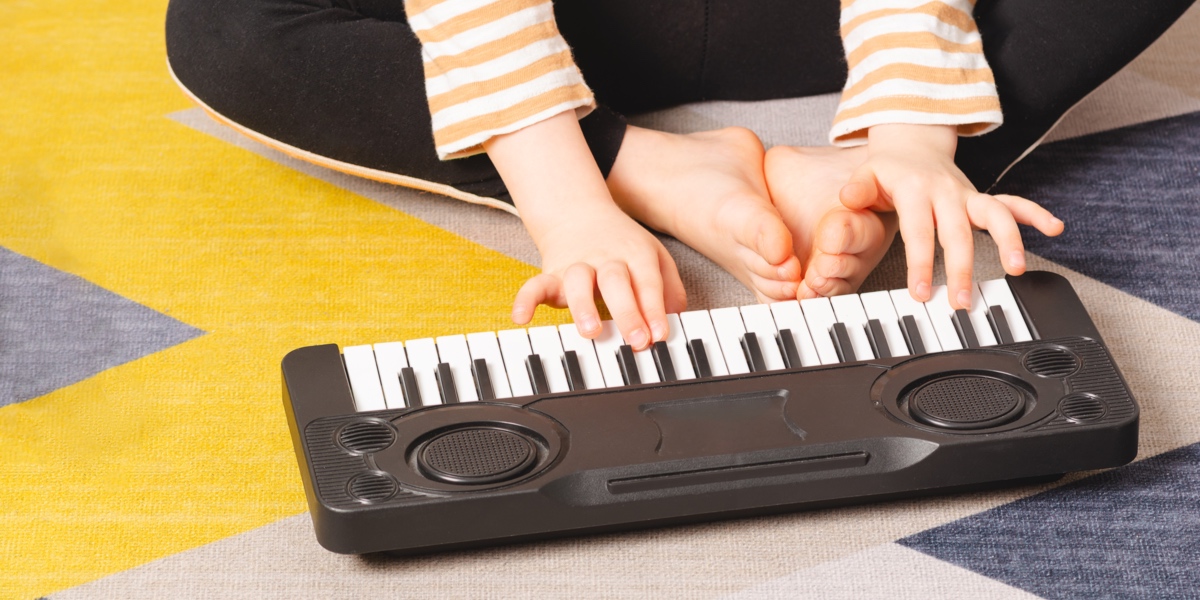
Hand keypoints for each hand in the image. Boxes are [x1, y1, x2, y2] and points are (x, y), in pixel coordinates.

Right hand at [514, 202, 685, 349]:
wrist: (581, 214)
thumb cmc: (624, 246)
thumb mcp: (656, 258)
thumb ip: (669, 290)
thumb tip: (676, 322)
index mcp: (636, 254)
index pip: (647, 282)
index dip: (654, 309)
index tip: (660, 335)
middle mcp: (606, 258)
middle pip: (615, 280)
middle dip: (627, 311)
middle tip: (637, 340)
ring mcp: (576, 265)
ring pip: (577, 280)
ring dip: (583, 306)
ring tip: (591, 331)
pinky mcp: (552, 274)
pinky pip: (535, 284)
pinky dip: (525, 299)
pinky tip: (521, 318)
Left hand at [839, 124, 1063, 308]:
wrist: (911, 144)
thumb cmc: (887, 170)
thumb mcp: (865, 176)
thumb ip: (857, 190)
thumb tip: (848, 197)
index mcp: (915, 191)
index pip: (918, 232)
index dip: (920, 264)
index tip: (921, 294)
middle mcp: (946, 193)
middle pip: (958, 233)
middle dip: (962, 269)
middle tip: (962, 302)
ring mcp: (967, 195)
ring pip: (994, 216)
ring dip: (1009, 241)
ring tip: (1017, 268)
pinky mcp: (981, 197)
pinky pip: (1013, 203)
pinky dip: (1035, 214)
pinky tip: (1055, 228)